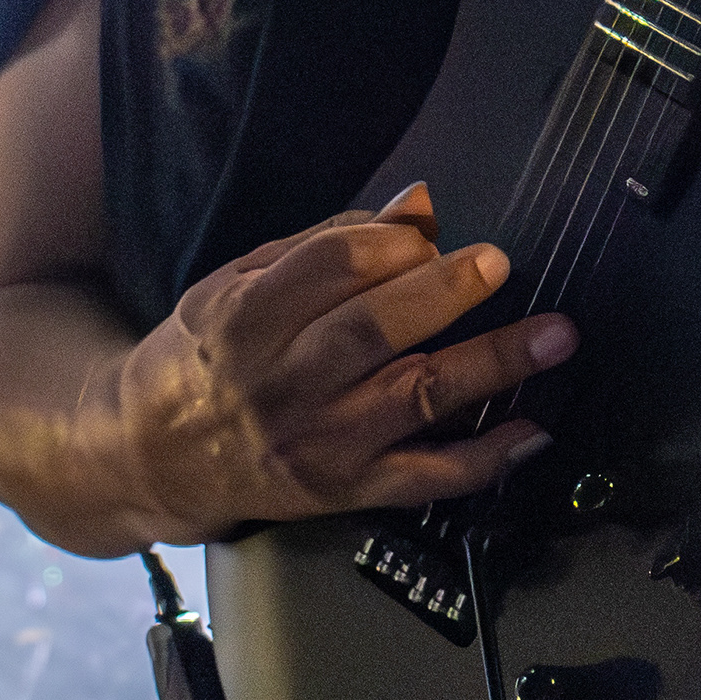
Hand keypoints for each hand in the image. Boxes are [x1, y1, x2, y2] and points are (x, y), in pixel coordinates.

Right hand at [103, 183, 571, 537]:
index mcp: (246, 320)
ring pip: (413, 400)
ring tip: (552, 335)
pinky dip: (487, 458)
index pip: (327, 270)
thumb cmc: (203, 356)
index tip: (432, 231)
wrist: (149, 457)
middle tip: (500, 264)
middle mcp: (281, 386)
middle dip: (445, 294)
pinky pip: (426, 479)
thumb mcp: (237, 284)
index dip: (390, 244)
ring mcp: (317, 445)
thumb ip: (324, 244)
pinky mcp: (344, 492)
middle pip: (374, 332)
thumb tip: (413, 207)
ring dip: (491, 365)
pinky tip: (532, 429)